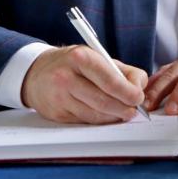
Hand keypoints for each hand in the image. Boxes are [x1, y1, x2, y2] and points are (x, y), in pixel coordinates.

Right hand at [21, 46, 146, 123]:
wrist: (36, 73)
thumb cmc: (73, 64)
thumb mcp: (97, 57)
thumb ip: (123, 70)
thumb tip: (141, 88)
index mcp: (80, 58)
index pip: (110, 80)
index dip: (128, 92)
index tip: (138, 98)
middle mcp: (66, 77)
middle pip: (104, 101)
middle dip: (124, 108)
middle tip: (134, 110)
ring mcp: (59, 98)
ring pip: (95, 115)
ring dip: (113, 117)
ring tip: (122, 112)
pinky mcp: (56, 114)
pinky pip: (85, 121)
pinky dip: (99, 120)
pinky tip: (105, 115)